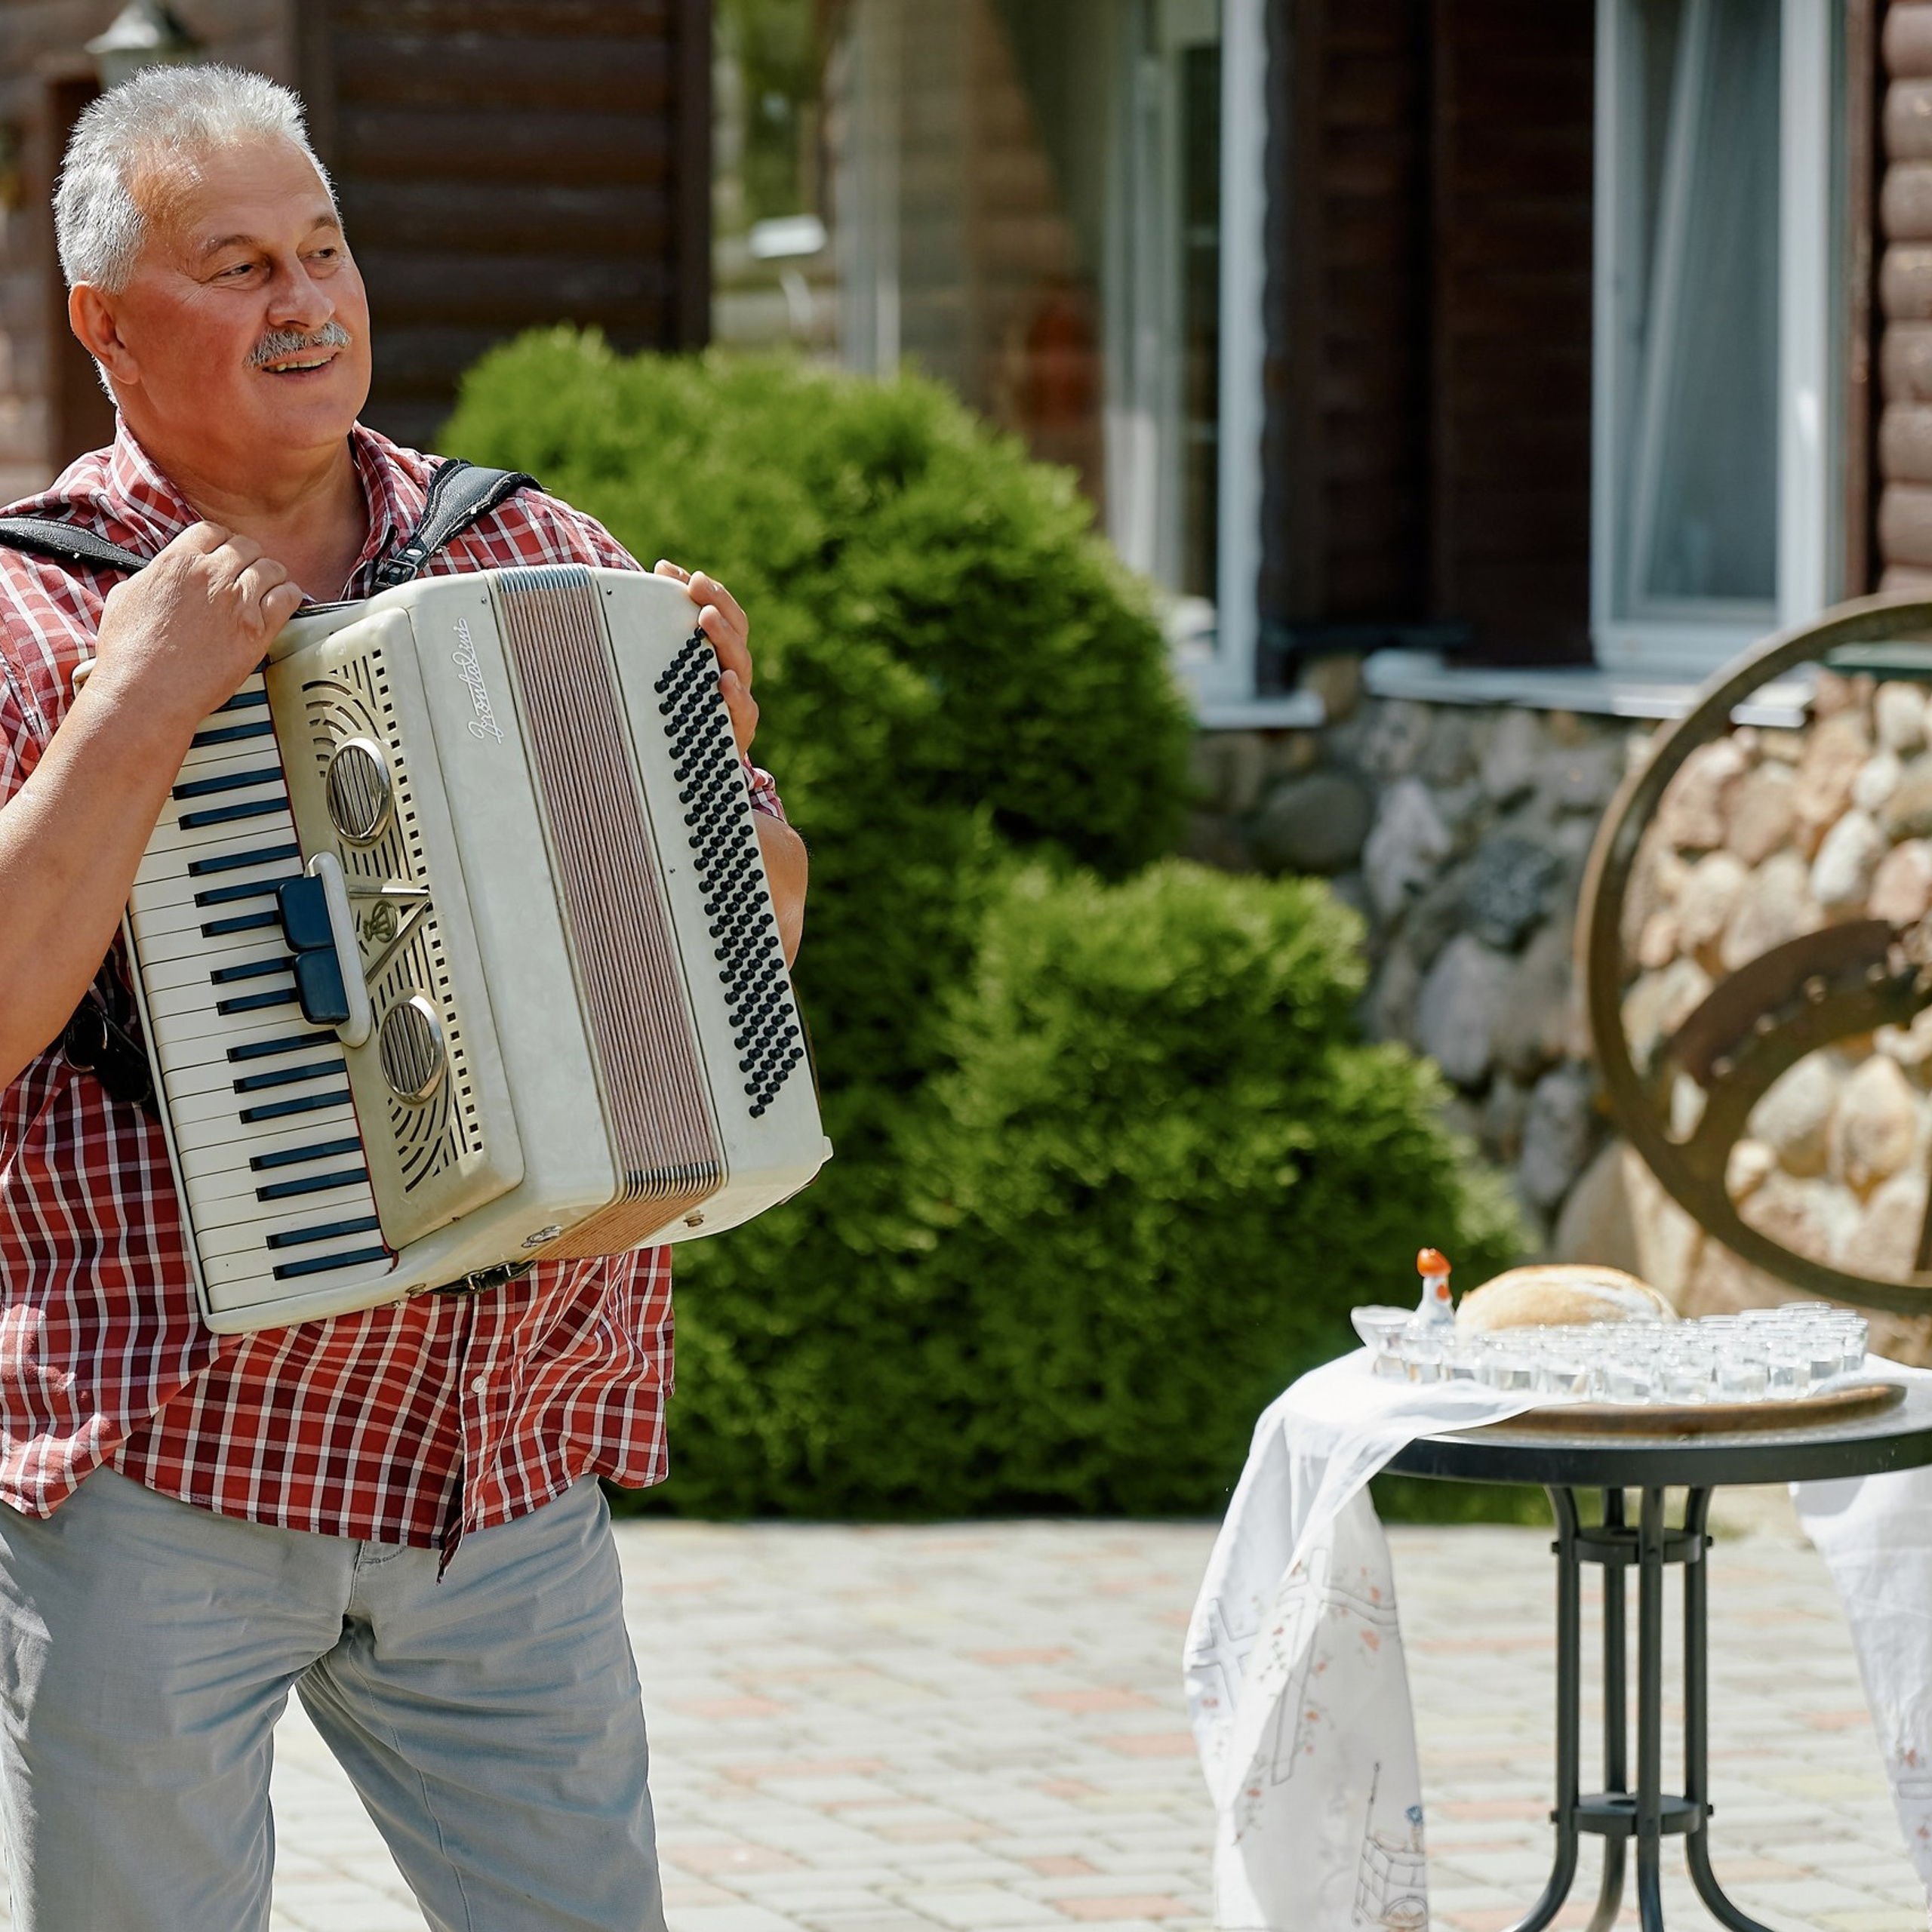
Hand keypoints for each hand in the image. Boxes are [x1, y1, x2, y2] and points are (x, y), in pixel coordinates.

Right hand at [90, 522, 304, 733]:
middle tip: (247, 572)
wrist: (145, 692)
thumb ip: (152, 577)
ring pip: (271, 569)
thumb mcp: (126, 597)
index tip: (224, 551)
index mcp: (177, 562)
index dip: (221, 541)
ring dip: (270, 575)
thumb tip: (162, 574)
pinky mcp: (256, 631)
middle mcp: (210, 577)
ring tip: (267, 587)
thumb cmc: (129, 653)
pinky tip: (282, 602)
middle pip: (246, 547)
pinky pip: (287, 598)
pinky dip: (288, 595)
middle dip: (247, 557)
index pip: (212, 531)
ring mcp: (237, 603)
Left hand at [655, 559, 757, 755]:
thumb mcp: (671, 660)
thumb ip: (669, 616)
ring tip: (707, 619)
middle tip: (700, 588)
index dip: (714, 592)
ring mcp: (737, 700)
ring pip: (740, 664)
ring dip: (724, 639)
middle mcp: (734, 671)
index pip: (725, 613)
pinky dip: (735, 694)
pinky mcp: (737, 731)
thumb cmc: (680, 705)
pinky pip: (744, 711)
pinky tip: (723, 681)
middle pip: (736, 633)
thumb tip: (664, 567)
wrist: (691, 764)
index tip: (692, 577)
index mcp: (720, 651)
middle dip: (720, 607)